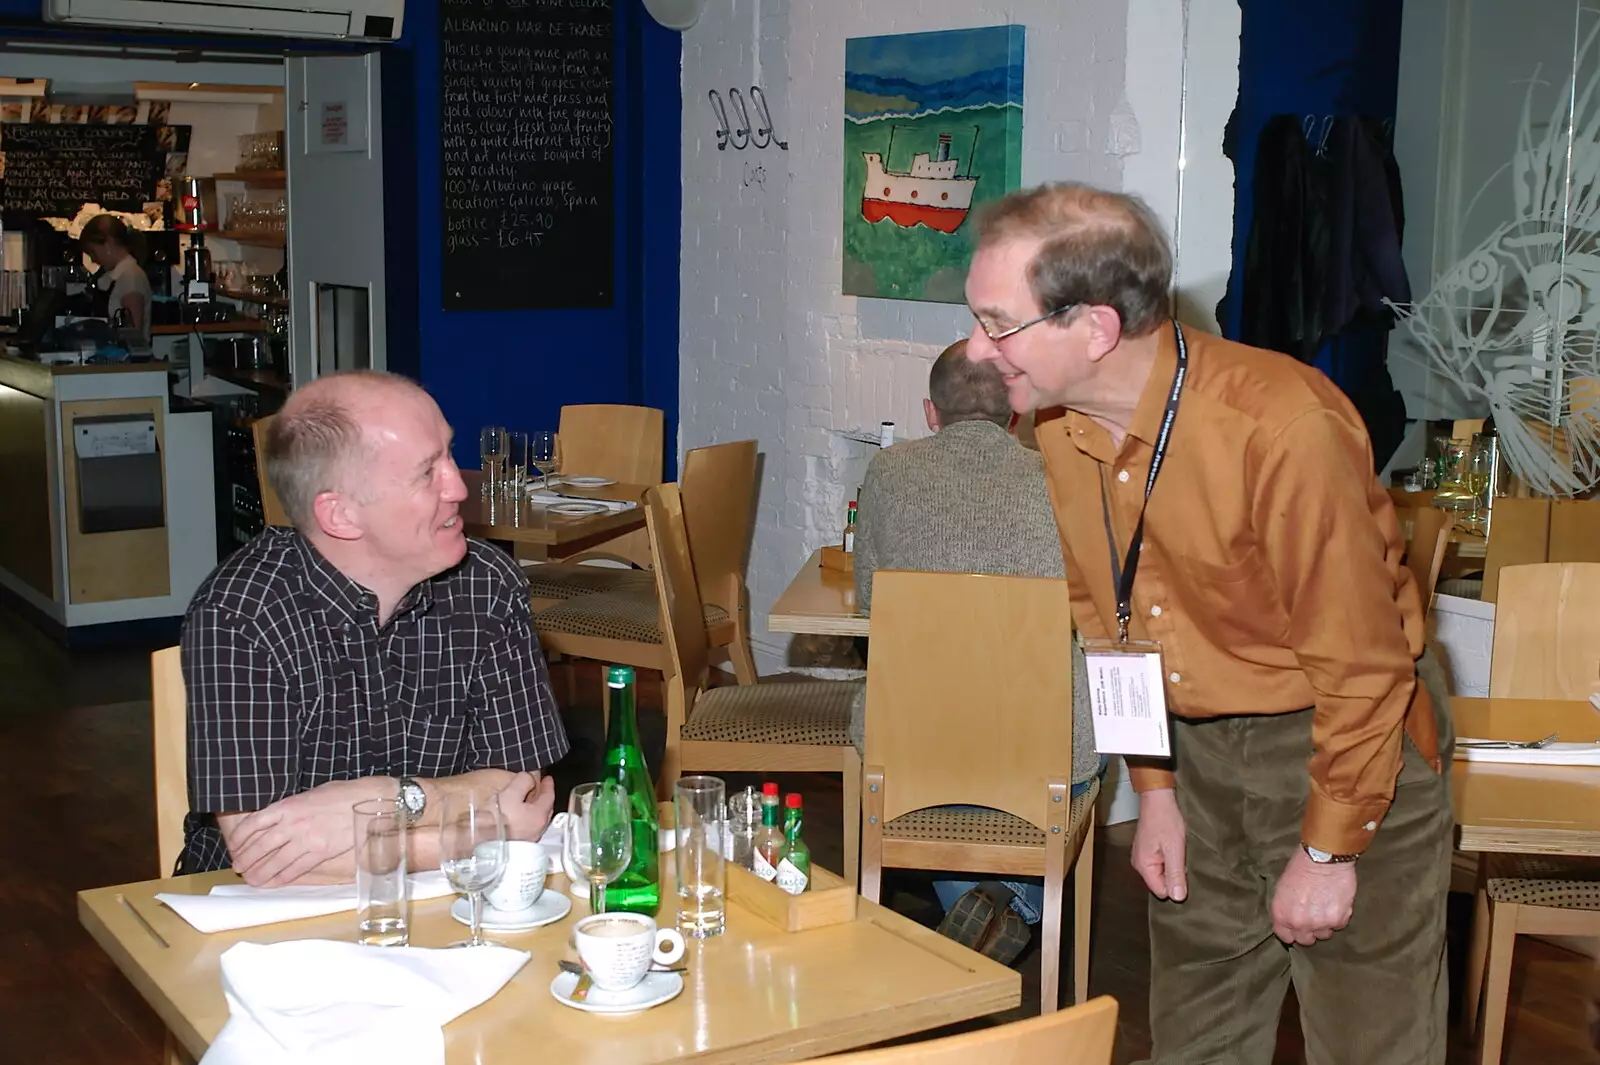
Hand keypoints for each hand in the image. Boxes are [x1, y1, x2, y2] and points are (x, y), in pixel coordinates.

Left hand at [226, 778, 391, 886]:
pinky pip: (295, 869)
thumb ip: (292, 808)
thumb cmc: (342, 794)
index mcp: (288, 805)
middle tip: (239, 867)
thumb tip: (276, 819)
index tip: (235, 846)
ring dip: (260, 873)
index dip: (240, 838)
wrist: (369, 801)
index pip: (253, 823)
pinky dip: (281, 878)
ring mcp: (306, 838)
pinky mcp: (320, 851)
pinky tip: (273, 883)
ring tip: (251, 879)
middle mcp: (293, 823)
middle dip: (246, 859)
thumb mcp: (311, 794)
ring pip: (274, 861)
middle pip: (260, 846)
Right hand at [498, 771, 555, 841]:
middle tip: (538, 786)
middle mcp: (537, 830)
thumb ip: (524, 781)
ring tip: (525, 798)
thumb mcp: (511, 792)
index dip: (547, 784)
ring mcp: (527, 839)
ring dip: (532, 806)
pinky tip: (515, 814)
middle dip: (541, 796)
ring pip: (535, 818)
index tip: (546, 778)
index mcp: (539, 816)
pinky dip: (524, 816)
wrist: (480, 840)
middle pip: (544, 808)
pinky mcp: (517, 844)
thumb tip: (529, 777)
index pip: (549, 796)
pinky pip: (526, 826)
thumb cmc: (495, 820)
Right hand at [1131, 787, 1187, 901]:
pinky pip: (1161, 864)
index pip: (1161, 891)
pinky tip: (1175, 848)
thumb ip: (1175, 874)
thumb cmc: (1165, 820)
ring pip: (1163, 874)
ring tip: (1178, 851)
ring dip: (1173, 866)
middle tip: (1181, 858)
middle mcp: (1140, 864)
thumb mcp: (1175, 849)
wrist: (1159, 799)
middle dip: (1174, 875)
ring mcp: (1143, 857)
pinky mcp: (1149, 851)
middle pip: (1161, 883)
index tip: (1183, 870)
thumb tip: (1177, 898)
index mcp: (1143, 866)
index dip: (1176, 885)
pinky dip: (1171, 859)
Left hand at [1271, 848, 1356, 945]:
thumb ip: (1286, 909)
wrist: (1323, 859)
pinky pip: (1339, 926)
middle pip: (1305, 940)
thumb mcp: (1282, 889)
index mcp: (1282, 915)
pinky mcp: (1339, 920)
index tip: (1296, 928)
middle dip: (1308, 931)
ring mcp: (1320, 924)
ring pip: (1324, 934)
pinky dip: (1338, 917)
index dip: (1291, 932)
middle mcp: (1300, 924)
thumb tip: (1291, 919)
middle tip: (1313, 918)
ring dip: (1324, 925)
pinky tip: (1335, 903)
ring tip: (1325, 908)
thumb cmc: (1300, 867)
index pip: (1285, 937)